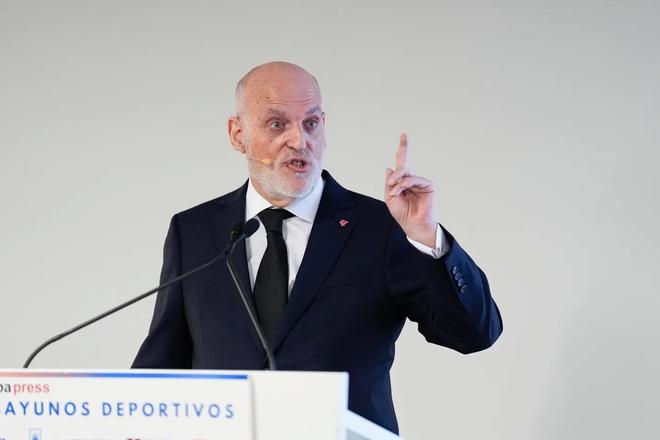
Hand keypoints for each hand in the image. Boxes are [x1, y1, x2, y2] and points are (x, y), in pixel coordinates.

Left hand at [385, 133, 437, 247]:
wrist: (412, 225)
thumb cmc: (402, 213)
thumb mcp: (390, 197)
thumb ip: (389, 182)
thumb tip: (390, 167)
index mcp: (403, 182)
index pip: (402, 162)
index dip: (403, 149)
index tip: (404, 135)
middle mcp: (412, 180)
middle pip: (403, 167)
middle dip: (395, 175)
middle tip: (391, 184)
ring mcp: (420, 182)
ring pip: (407, 173)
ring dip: (398, 181)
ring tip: (395, 191)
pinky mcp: (428, 186)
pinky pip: (414, 179)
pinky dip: (405, 183)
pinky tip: (401, 190)